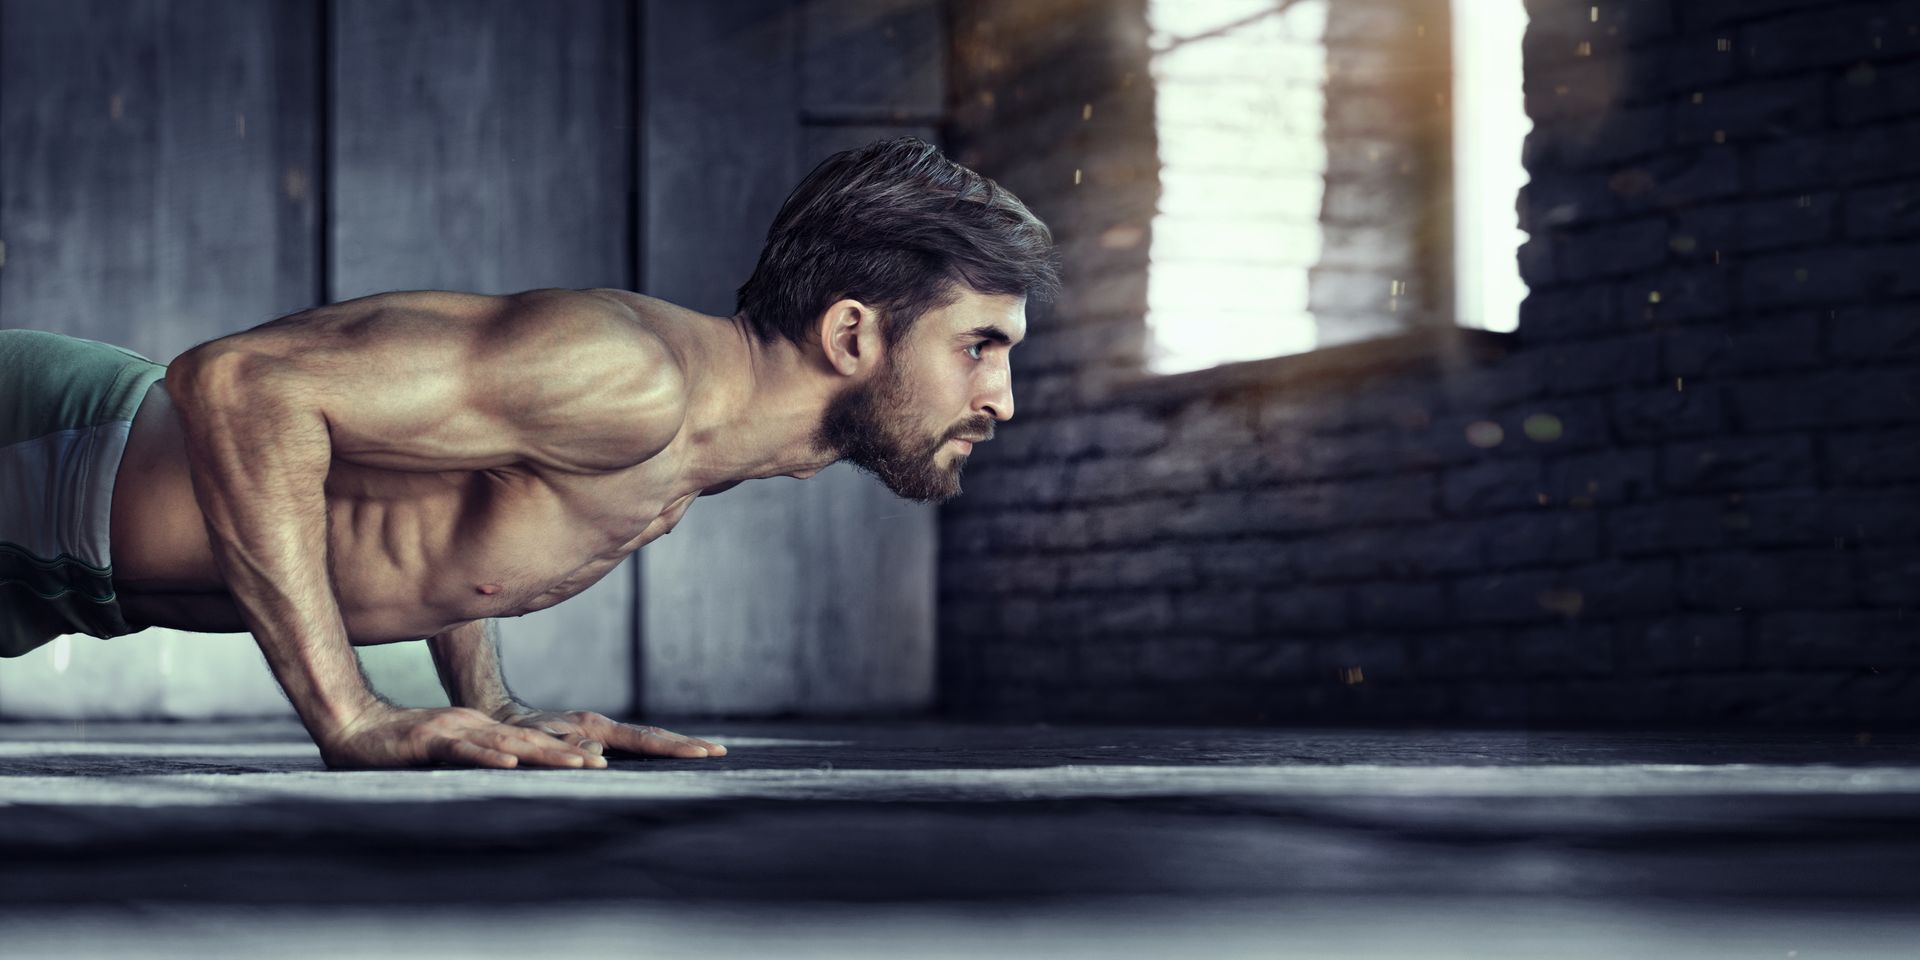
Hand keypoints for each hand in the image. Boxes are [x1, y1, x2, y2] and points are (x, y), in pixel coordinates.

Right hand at [318, 703, 608, 769]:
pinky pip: (462, 749)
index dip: (561, 750)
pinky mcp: (429, 740)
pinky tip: (509, 762)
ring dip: (542, 754)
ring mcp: (453, 731)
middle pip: (527, 741)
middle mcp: (472, 727)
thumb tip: (502, 768)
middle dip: (565, 753)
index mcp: (478, 731)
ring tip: (575, 764)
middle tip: (602, 764)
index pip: (527, 742)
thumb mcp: (442, 751)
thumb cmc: (394, 745)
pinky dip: (486, 755)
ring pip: (505, 743)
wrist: (351, 728)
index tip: (595, 761)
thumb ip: (470, 756)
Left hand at [491, 704, 727, 760]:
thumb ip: (565, 747)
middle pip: (653, 735)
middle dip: (686, 744)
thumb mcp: (537, 741)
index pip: (643, 739)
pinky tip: (671, 753)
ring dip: (677, 745)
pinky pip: (635, 743)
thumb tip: (599, 755)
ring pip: (647, 737)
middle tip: (719, 753)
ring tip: (707, 752)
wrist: (503, 720)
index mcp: (596, 726)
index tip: (701, 753)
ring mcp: (603, 730)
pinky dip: (658, 747)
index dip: (673, 747)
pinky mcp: (599, 736)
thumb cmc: (517, 735)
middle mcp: (604, 726)